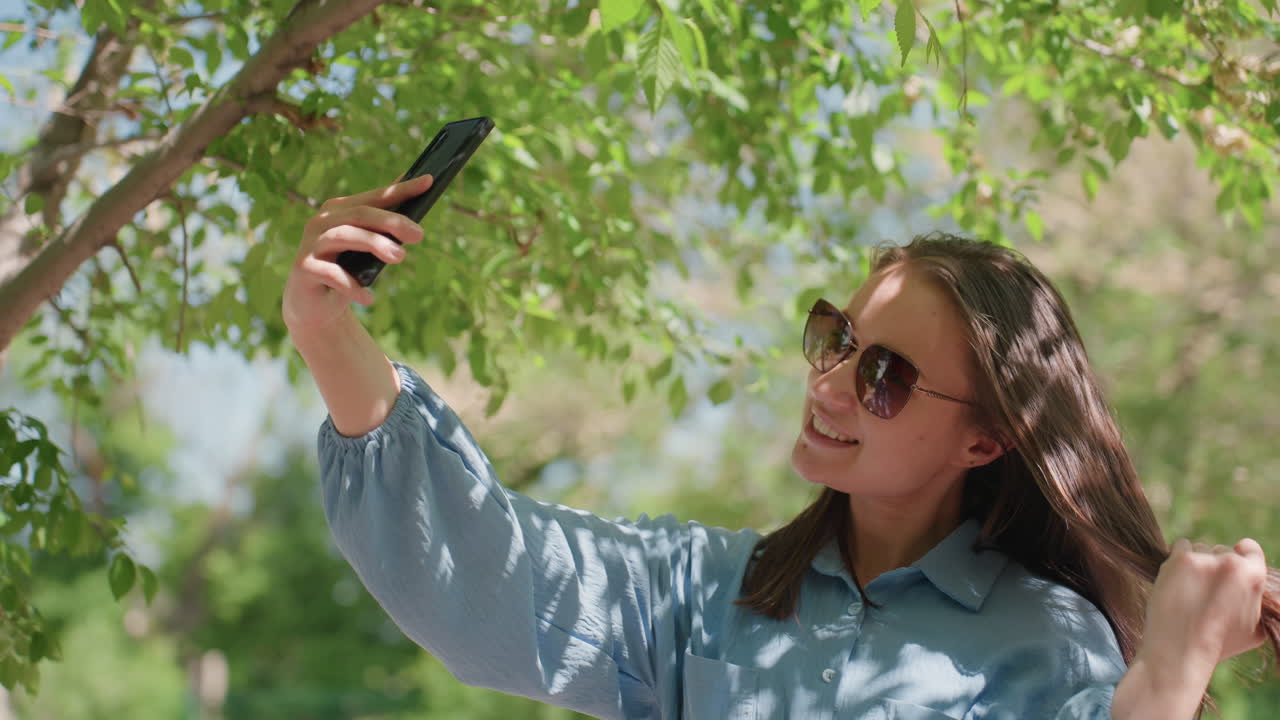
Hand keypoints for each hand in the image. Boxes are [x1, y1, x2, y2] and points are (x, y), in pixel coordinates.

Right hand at [282, 175, 432, 336]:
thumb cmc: (346, 270)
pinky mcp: (304, 267)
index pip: (375, 196)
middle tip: (419, 235)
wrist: (315, 305)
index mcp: (339, 209)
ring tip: (400, 257)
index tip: (429, 181)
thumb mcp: (368, 245)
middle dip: (392, 221)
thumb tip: (415, 194)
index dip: (402, 189)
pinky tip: (369, 298)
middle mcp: (322, 221)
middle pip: (361, 214)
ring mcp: (311, 243)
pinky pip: (331, 273)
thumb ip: (385, 223)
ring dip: (375, 244)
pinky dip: (352, 285)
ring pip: (344, 235)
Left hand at [1140, 538, 1266, 674]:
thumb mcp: (1256, 629)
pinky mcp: (1179, 560)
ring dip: (1196, 563)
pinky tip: (1179, 579)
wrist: (1181, 648)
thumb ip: (1260, 603)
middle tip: (1207, 589)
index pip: (1251, 548)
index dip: (1242, 555)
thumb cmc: (1220, 643)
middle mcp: (1230, 562)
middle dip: (1216, 565)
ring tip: (1191, 590)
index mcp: (1254, 575)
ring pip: (1200, 548)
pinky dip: (1179, 559)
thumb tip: (1258, 591)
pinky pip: (1181, 546)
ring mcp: (1203, 559)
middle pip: (1222, 550)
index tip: (1233, 563)